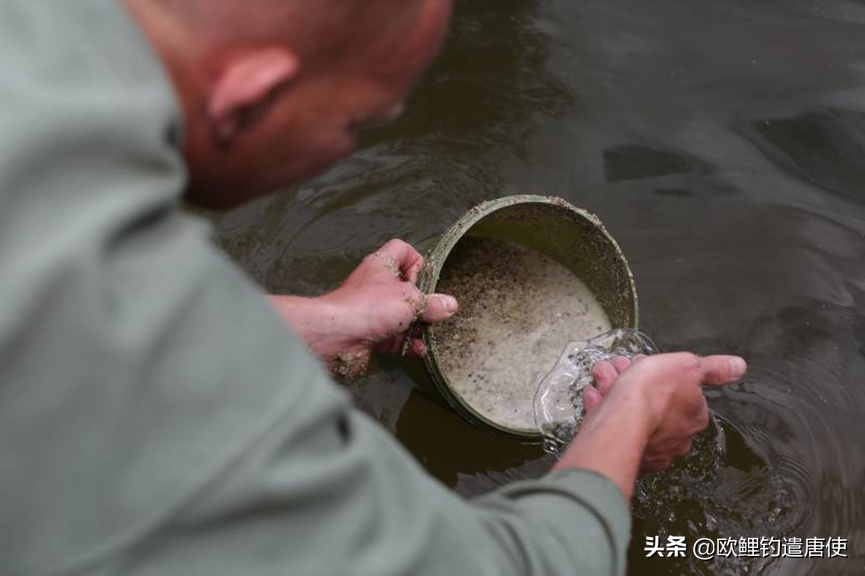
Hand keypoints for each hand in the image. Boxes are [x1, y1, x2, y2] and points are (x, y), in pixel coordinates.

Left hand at [269, 239, 457, 376]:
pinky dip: (406, 343)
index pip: (402, 250)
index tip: (426, 279)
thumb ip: (432, 304)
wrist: (336, 335)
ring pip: (399, 313)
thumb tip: (450, 305)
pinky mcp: (368, 332)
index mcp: (382, 265)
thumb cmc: (370, 306)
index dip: (417, 261)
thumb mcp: (410, 301)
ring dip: (416, 325)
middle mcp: (375, 284)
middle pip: (404, 286)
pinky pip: (392, 336)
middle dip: (421, 300)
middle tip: (433, 310)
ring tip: (429, 333)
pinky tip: (418, 350)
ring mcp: (371, 309)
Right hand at [555, 351, 745, 498]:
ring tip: (604, 380)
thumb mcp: (687, 366)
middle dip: (635, 383)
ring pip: (633, 417)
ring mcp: (651, 450)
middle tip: (619, 370)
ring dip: (616, 394)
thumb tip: (737, 366)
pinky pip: (616, 431)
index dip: (659, 374)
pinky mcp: (626, 455)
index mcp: (693, 417)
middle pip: (655, 405)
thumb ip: (713, 368)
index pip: (678, 391)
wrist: (620, 419)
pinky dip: (605, 413)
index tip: (644, 366)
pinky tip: (597, 401)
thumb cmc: (653, 393)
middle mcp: (677, 438)